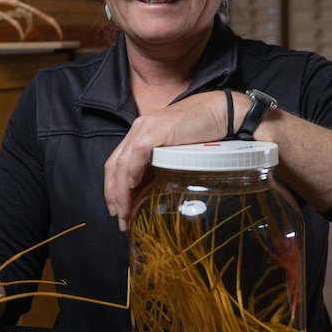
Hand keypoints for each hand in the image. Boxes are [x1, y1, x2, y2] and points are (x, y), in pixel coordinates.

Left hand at [104, 90, 243, 229]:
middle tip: (121, 219)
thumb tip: (149, 192)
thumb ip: (158, 166)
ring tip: (125, 211)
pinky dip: (133, 169)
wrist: (219, 112)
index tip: (117, 211)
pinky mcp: (158, 129)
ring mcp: (147, 128)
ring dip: (121, 190)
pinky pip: (138, 151)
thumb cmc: (200, 132)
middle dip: (114, 196)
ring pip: (122, 162)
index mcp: (139, 135)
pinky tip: (132, 185)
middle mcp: (138, 130)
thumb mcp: (173, 152)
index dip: (112, 189)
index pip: (116, 165)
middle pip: (114, 166)